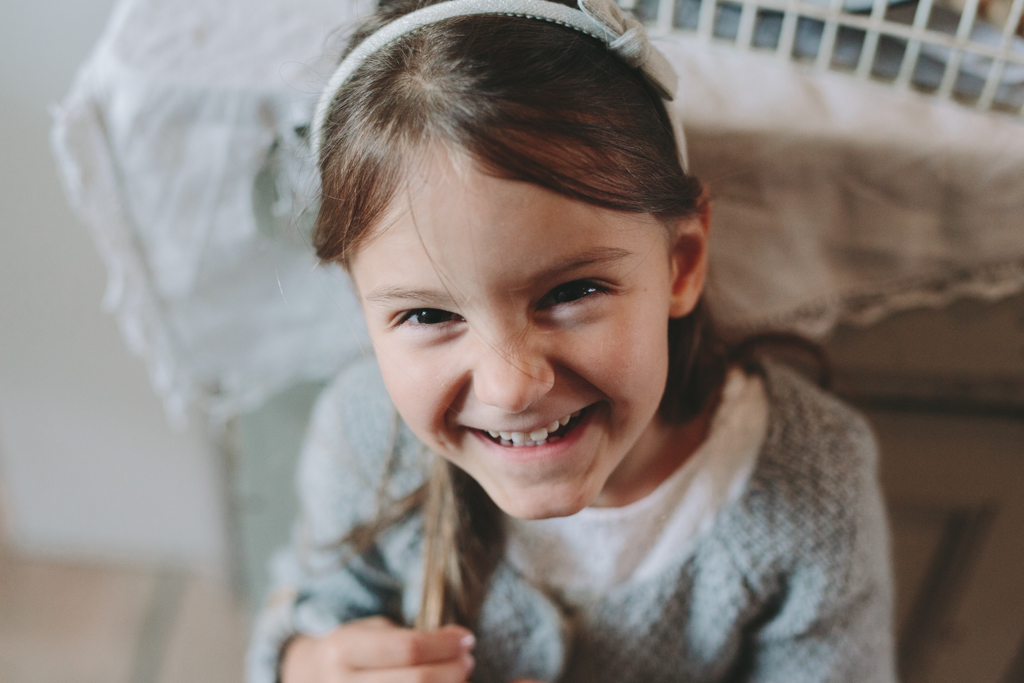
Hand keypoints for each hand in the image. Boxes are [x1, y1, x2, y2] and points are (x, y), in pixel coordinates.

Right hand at [281, 616, 475, 682]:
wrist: (312, 679)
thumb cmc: (352, 651)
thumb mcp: (371, 632)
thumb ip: (411, 637)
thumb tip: (459, 642)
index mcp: (343, 651)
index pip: (407, 648)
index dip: (444, 644)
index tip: (466, 637)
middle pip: (417, 682)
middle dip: (453, 669)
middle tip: (468, 658)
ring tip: (459, 675)